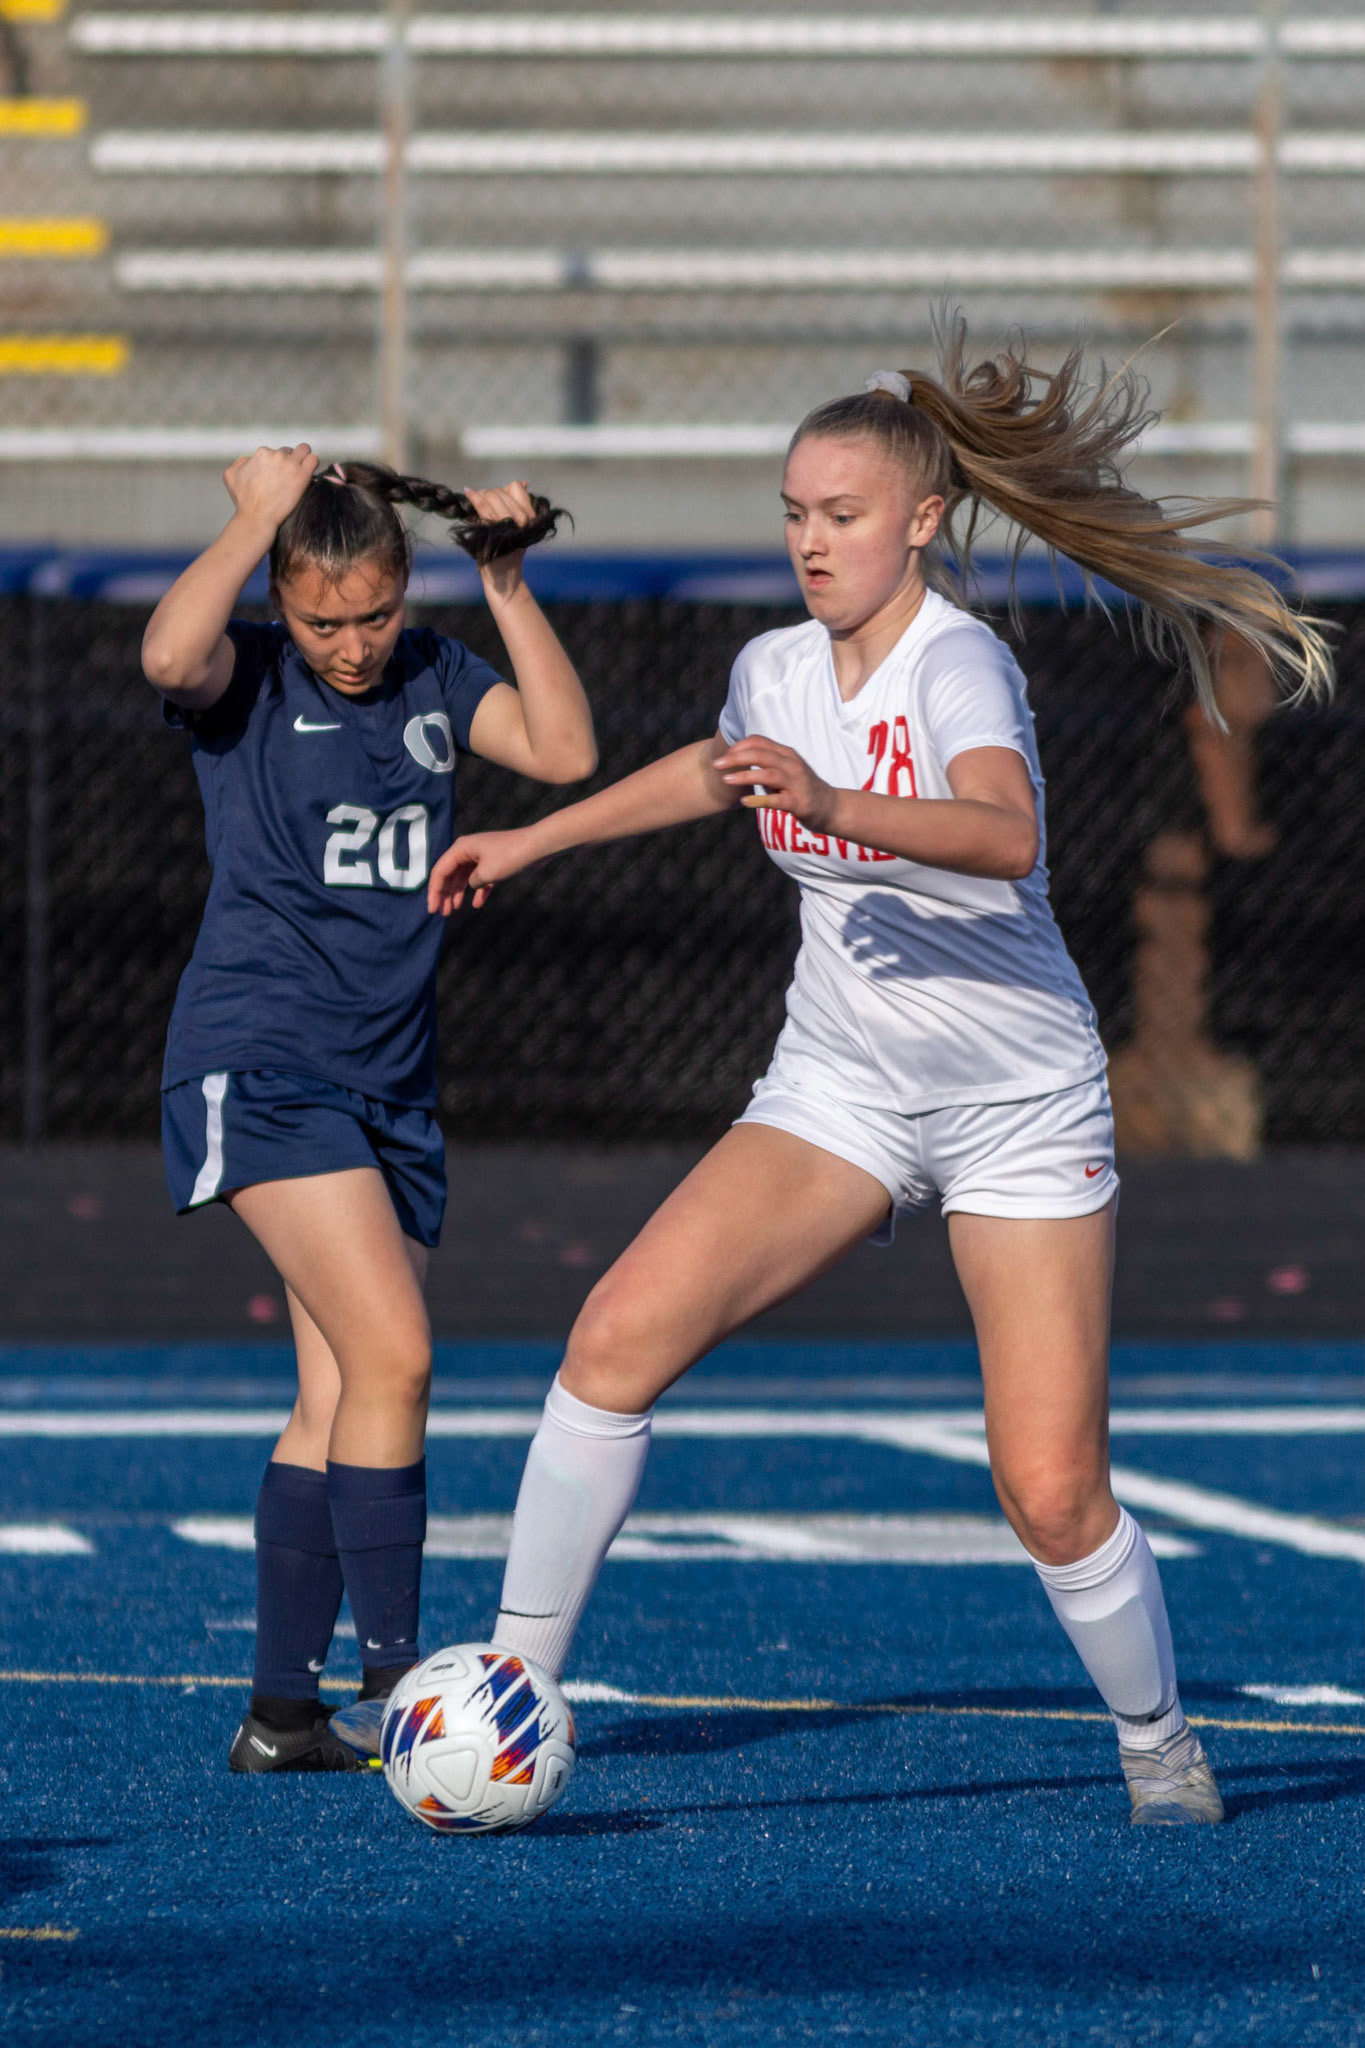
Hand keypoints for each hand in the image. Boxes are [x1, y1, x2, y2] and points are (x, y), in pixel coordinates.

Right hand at [223, 444, 317, 537]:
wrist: (256, 517)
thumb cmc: (243, 500)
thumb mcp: (230, 475)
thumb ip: (240, 461)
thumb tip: (250, 458)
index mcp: (262, 453)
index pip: (274, 452)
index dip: (276, 464)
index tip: (277, 476)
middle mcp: (276, 455)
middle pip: (288, 451)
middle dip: (288, 461)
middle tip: (288, 476)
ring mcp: (290, 464)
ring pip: (303, 450)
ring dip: (303, 458)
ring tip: (301, 471)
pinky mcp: (302, 475)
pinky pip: (313, 459)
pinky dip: (312, 463)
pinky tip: (309, 472)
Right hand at [427, 825, 541, 913]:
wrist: (537, 846)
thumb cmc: (510, 856)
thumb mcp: (486, 873)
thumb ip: (472, 881)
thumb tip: (470, 885)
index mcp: (461, 848)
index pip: (440, 871)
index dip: (434, 891)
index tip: (432, 909)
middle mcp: (468, 850)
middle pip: (450, 874)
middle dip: (444, 894)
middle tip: (441, 913)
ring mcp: (481, 856)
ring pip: (464, 877)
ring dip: (458, 894)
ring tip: (453, 910)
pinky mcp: (494, 862)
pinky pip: (480, 878)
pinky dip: (478, 891)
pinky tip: (477, 904)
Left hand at [464, 479, 537, 599]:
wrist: (502, 576)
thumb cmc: (507, 551)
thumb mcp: (519, 527)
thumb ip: (520, 506)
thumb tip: (524, 482)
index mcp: (530, 517)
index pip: (516, 488)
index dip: (505, 490)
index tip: (498, 498)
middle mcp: (522, 520)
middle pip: (501, 492)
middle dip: (490, 494)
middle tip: (482, 499)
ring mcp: (507, 524)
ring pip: (492, 496)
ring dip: (482, 496)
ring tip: (475, 498)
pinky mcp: (493, 530)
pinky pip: (483, 507)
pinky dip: (474, 498)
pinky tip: (468, 491)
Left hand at [713, 734, 839, 832]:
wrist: (831, 807)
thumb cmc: (802, 788)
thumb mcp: (785, 770)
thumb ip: (765, 764)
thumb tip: (737, 758)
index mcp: (787, 755)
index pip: (760, 742)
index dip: (740, 746)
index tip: (724, 754)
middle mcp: (792, 765)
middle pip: (761, 755)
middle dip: (736, 758)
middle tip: (717, 764)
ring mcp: (797, 784)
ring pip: (768, 774)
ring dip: (745, 776)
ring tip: (725, 780)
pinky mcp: (799, 803)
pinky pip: (777, 800)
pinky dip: (759, 800)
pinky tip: (744, 802)